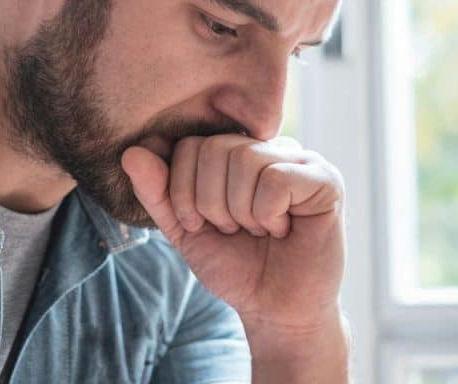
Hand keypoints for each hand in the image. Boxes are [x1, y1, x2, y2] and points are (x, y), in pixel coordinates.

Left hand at [121, 134, 345, 336]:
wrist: (274, 312)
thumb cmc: (234, 267)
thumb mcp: (184, 228)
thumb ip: (157, 192)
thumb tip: (131, 152)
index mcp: (235, 151)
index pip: (188, 146)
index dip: (185, 192)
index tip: (205, 224)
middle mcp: (268, 147)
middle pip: (214, 149)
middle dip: (211, 204)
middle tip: (235, 230)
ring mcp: (300, 160)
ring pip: (245, 160)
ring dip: (241, 212)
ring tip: (259, 230)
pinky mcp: (326, 180)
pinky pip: (276, 179)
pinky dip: (268, 215)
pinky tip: (282, 230)